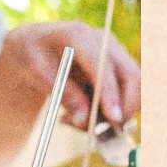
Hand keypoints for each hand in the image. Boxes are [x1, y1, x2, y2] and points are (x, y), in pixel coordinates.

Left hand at [0, 21, 140, 132]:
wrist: (36, 44)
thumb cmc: (32, 54)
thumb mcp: (36, 72)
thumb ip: (63, 94)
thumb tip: (85, 120)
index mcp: (79, 36)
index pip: (103, 65)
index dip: (110, 93)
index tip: (113, 119)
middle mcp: (104, 41)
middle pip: (133, 76)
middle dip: (125, 108)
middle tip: (104, 131)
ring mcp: (115, 53)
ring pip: (134, 90)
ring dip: (116, 113)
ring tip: (80, 122)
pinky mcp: (118, 68)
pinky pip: (127, 96)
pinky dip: (112, 112)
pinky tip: (85, 114)